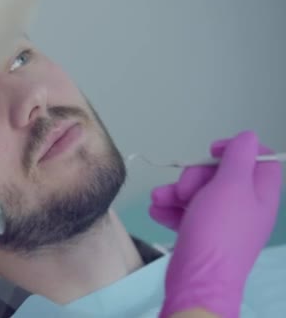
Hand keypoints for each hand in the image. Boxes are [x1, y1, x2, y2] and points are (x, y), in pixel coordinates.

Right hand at [149, 131, 282, 317]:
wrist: (198, 279)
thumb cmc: (218, 230)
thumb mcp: (231, 186)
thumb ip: (239, 157)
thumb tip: (248, 137)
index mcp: (260, 193)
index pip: (259, 158)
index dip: (235, 149)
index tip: (212, 152)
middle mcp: (243, 206)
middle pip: (220, 174)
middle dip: (194, 176)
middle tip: (185, 189)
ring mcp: (221, 221)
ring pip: (198, 192)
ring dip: (174, 192)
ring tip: (159, 199)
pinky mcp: (201, 233)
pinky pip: (185, 212)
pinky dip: (170, 209)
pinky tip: (157, 212)